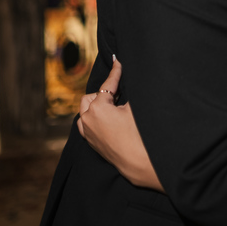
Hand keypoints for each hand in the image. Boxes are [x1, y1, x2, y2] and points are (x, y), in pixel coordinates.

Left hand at [77, 58, 163, 190]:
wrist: (141, 164)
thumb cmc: (140, 135)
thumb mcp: (136, 107)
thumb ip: (130, 90)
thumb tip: (130, 78)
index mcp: (97, 109)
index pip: (108, 85)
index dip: (115, 72)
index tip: (117, 61)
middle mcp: (88, 121)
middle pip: (91, 97)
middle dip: (104, 92)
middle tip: (120, 90)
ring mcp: (88, 134)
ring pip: (85, 112)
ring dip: (96, 106)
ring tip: (113, 105)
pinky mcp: (92, 143)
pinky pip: (87, 124)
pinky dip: (94, 118)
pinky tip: (109, 118)